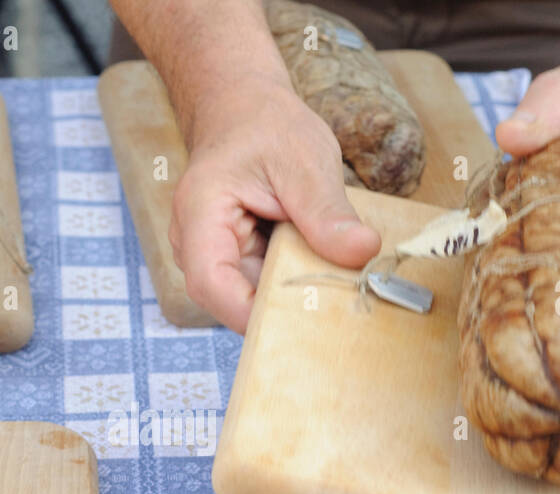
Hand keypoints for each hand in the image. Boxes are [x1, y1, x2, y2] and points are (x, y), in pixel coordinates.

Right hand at [169, 78, 382, 332]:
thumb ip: (328, 212)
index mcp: (200, 214)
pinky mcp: (236, 260)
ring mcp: (213, 255)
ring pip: (251, 298)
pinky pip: (263, 285)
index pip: (212, 283)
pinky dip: (294, 282)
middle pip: (232, 299)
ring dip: (292, 294)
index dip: (253, 312)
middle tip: (339, 306)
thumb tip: (363, 252)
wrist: (244, 108)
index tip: (305, 319)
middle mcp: (196, 243)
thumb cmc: (266, 126)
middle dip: (285, 307)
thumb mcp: (305, 161)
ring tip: (336, 285)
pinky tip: (323, 272)